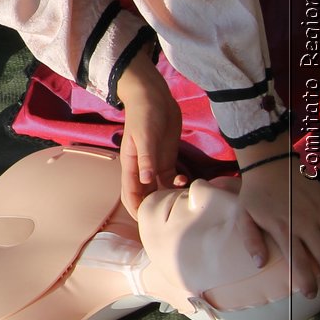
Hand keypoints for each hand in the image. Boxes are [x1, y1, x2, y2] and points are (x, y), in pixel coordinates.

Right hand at [117, 47, 184, 212]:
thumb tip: (145, 181)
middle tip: (171, 219)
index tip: (148, 223)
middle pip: (144, 195)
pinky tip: (189, 184)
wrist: (154, 97)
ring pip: (159, 188)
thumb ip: (145, 158)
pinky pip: (171, 178)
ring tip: (183, 203)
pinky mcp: (167, 158)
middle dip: (153, 208)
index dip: (136, 208)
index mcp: (131, 164)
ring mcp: (155, 164)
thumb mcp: (144, 135)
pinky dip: (178, 184)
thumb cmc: (144, 114)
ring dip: (169, 197)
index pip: (130, 193)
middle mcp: (142, 168)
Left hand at [237, 154, 319, 299]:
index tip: (310, 293)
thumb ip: (251, 241)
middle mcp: (304, 223)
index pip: (298, 261)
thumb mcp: (244, 216)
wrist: (270, 164)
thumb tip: (259, 264)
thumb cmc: (255, 194)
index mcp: (283, 228)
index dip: (306, 280)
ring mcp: (319, 213)